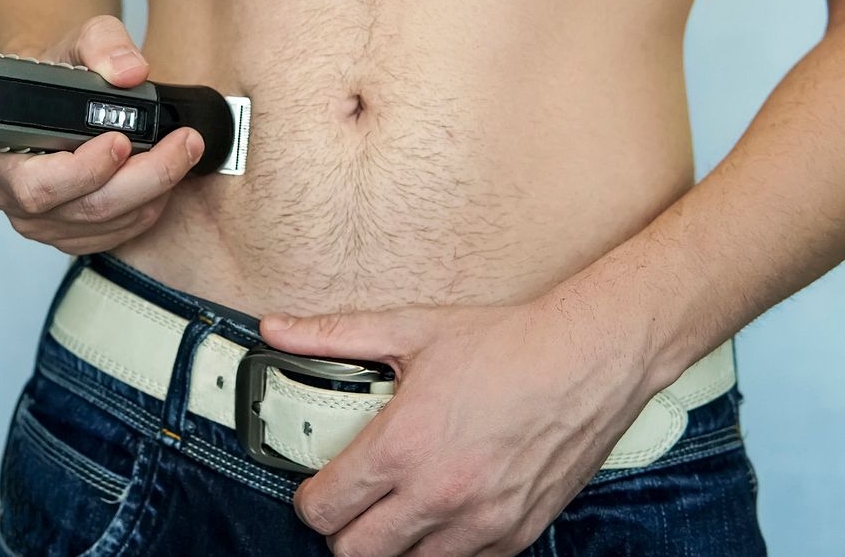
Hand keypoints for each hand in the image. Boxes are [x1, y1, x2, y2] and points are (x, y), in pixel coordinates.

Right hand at [0, 15, 202, 254]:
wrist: (49, 98)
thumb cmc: (52, 76)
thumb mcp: (74, 42)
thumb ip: (102, 43)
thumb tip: (131, 71)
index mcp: (4, 155)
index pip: (40, 184)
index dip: (86, 169)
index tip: (122, 140)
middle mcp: (16, 198)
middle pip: (87, 208)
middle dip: (145, 178)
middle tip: (183, 144)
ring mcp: (44, 224)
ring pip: (109, 224)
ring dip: (154, 192)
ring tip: (181, 153)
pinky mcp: (71, 236)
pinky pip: (117, 234)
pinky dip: (147, 207)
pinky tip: (159, 179)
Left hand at [259, 287, 656, 556]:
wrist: (589, 359)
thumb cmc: (502, 343)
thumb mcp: (409, 329)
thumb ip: (332, 336)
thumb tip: (275, 329)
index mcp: (402, 446)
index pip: (324, 510)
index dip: (309, 500)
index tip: (315, 486)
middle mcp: (437, 493)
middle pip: (355, 553)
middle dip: (342, 530)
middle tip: (351, 502)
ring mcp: (480, 522)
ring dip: (393, 544)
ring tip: (396, 506)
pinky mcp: (515, 534)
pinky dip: (442, 548)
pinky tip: (442, 511)